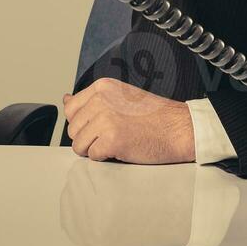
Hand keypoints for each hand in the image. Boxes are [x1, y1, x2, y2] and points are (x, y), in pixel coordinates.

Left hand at [63, 78, 195, 163]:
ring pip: (79, 145)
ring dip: (96, 149)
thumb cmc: (155, 116)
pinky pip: (93, 156)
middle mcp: (100, 99)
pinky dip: (106, 158)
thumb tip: (65, 99)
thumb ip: (92, 100)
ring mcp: (105, 119)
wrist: (181, 128)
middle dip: (89, 138)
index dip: (85, 123)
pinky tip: (124, 148)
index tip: (102, 125)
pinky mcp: (111, 140)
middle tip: (113, 135)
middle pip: (73, 129)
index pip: (71, 109)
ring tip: (119, 141)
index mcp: (102, 87)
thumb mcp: (121, 97)